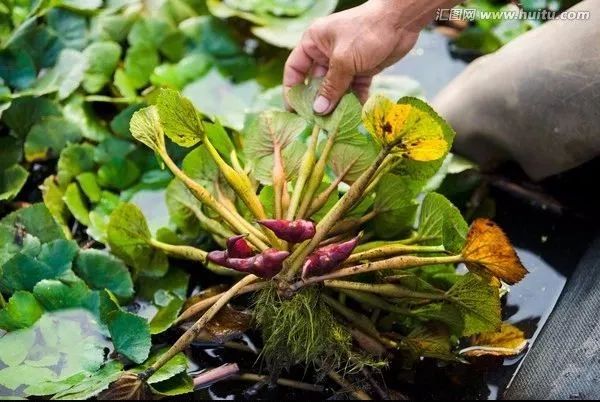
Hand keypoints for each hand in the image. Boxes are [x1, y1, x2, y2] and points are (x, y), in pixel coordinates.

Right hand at [284, 0, 431, 114]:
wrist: (401, 20)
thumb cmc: (367, 31)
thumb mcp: (344, 60)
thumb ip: (331, 87)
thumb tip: (319, 110)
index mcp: (314, 42)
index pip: (295, 69)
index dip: (292, 90)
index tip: (293, 111)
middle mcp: (326, 53)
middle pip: (316, 83)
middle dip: (317, 103)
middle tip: (316, 124)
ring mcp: (345, 62)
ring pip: (336, 89)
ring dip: (336, 105)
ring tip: (335, 124)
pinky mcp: (362, 70)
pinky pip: (354, 90)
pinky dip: (355, 102)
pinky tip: (355, 116)